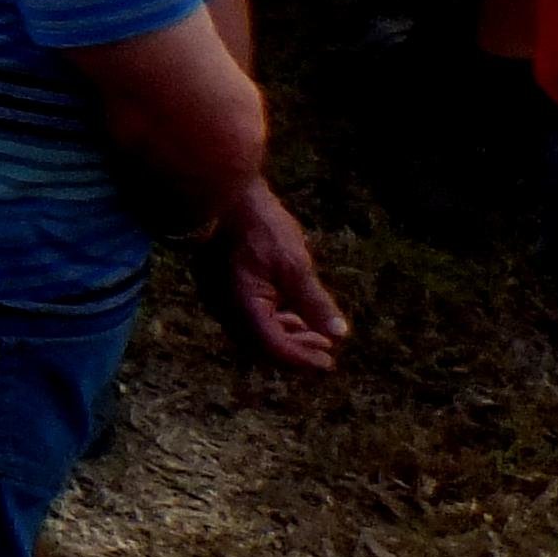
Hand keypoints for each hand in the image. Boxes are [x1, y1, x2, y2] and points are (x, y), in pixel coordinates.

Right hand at [201, 185, 350, 371]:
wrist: (222, 194)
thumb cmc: (259, 226)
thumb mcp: (295, 264)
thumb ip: (315, 302)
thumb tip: (338, 334)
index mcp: (244, 306)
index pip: (275, 347)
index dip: (303, 359)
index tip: (329, 362)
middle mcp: (226, 309)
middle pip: (262, 346)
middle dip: (295, 350)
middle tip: (326, 350)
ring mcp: (219, 298)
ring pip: (253, 332)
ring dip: (284, 336)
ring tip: (312, 332)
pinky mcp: (219, 287)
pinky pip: (246, 316)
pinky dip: (271, 320)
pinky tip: (291, 312)